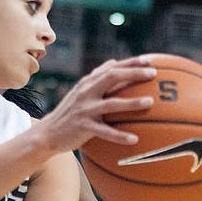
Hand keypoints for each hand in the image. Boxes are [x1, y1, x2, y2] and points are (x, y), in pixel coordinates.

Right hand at [40, 56, 157, 153]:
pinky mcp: (83, 127)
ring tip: (150, 102)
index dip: (131, 63)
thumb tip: (114, 62)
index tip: (150, 61)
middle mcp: (86, 92)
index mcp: (88, 83)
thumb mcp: (80, 91)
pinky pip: (105, 132)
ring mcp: (84, 109)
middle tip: (153, 74)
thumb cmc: (69, 112)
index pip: (112, 68)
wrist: (48, 133)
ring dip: (131, 103)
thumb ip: (97, 77)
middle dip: (133, 74)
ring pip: (111, 103)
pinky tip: (134, 139)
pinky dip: (119, 135)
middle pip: (112, 77)